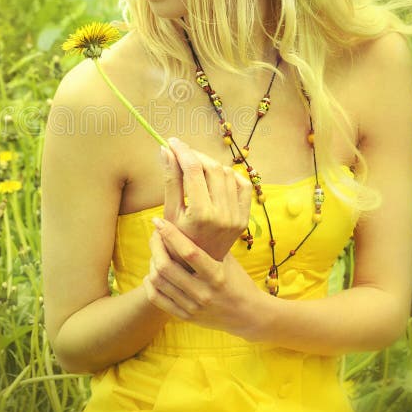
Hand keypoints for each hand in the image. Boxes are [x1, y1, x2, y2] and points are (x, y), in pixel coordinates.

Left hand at [142, 217, 268, 337]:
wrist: (248, 316)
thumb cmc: (238, 281)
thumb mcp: (228, 261)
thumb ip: (209, 244)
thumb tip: (188, 220)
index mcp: (216, 276)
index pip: (189, 252)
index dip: (170, 234)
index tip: (158, 221)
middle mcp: (203, 293)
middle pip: (165, 267)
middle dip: (155, 246)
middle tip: (156, 235)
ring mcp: (192, 307)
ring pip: (158, 281)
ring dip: (152, 261)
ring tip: (156, 252)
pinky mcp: (185, 317)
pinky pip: (156, 298)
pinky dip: (149, 283)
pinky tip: (153, 273)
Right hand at [161, 137, 252, 260]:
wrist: (198, 268)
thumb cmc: (177, 240)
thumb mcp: (169, 211)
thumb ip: (170, 180)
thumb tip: (165, 151)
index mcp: (201, 214)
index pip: (194, 170)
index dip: (182, 151)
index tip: (172, 142)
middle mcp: (223, 214)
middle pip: (212, 168)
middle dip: (196, 156)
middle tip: (181, 153)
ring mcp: (237, 216)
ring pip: (227, 173)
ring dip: (210, 165)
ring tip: (195, 167)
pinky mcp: (245, 217)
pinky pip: (242, 185)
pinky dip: (229, 176)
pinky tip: (215, 178)